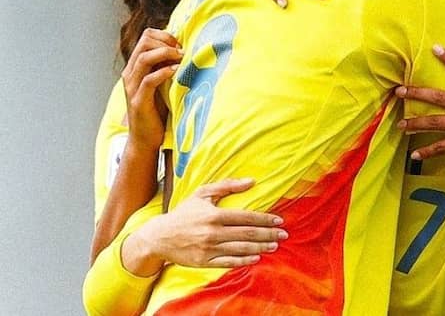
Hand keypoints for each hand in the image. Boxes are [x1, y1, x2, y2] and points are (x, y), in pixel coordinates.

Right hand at [121, 28, 182, 151]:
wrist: (145, 139)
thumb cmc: (157, 110)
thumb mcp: (162, 83)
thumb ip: (166, 66)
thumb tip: (185, 49)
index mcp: (135, 67)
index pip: (145, 37)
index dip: (164, 35)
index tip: (180, 44)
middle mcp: (130, 74)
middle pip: (144, 42)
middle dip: (166, 42)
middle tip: (182, 51)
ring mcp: (132, 87)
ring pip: (144, 58)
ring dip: (166, 54)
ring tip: (182, 58)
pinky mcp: (138, 101)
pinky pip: (149, 80)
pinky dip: (164, 72)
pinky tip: (177, 71)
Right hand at [131, 178, 287, 269]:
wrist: (160, 236)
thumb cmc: (184, 213)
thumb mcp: (202, 194)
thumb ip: (227, 186)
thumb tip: (252, 181)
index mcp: (214, 214)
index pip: (246, 217)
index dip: (265, 219)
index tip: (279, 220)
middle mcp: (213, 232)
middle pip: (247, 234)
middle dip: (268, 234)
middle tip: (284, 235)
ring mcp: (209, 249)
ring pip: (241, 249)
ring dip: (261, 248)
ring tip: (274, 246)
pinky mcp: (204, 262)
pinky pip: (228, 263)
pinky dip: (244, 261)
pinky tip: (256, 257)